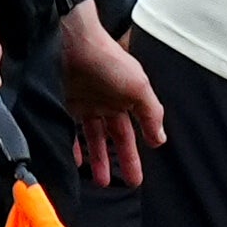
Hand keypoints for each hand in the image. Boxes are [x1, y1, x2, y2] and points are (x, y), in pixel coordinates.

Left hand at [59, 0, 163, 185]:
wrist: (73, 41)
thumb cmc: (109, 60)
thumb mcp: (138, 86)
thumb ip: (151, 113)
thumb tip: (161, 139)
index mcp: (127, 99)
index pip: (133, 133)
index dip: (135, 155)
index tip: (138, 178)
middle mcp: (107, 103)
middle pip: (115, 139)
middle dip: (120, 162)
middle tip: (124, 185)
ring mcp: (86, 103)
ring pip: (93, 138)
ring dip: (97, 159)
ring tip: (99, 182)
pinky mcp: (66, 103)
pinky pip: (70, 130)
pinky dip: (73, 146)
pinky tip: (74, 162)